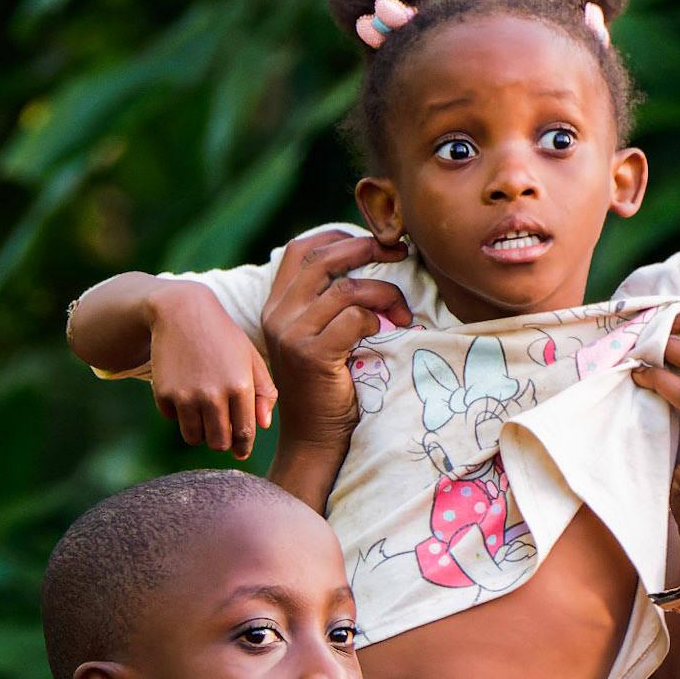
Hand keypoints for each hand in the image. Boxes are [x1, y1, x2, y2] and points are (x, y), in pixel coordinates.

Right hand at [146, 283, 276, 459]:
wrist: (180, 311)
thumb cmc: (222, 336)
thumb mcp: (250, 357)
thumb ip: (264, 391)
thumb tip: (263, 425)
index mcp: (240, 386)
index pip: (244, 433)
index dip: (242, 447)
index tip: (240, 451)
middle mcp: (213, 394)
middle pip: (218, 443)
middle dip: (221, 442)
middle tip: (220, 431)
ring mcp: (186, 395)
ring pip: (194, 438)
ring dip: (199, 431)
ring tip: (202, 413)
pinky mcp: (164, 393)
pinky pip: (173, 420)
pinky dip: (178, 412)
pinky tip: (183, 390)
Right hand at [262, 229, 412, 463]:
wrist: (313, 442)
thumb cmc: (327, 392)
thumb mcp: (319, 340)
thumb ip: (327, 306)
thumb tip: (368, 263)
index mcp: (276, 307)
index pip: (301, 250)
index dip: (338, 236)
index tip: (373, 242)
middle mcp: (278, 316)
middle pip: (324, 257)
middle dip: (368, 248)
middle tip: (400, 252)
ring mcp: (292, 335)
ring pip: (346, 288)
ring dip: (384, 293)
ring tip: (403, 313)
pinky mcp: (311, 355)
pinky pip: (355, 317)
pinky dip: (378, 320)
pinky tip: (385, 335)